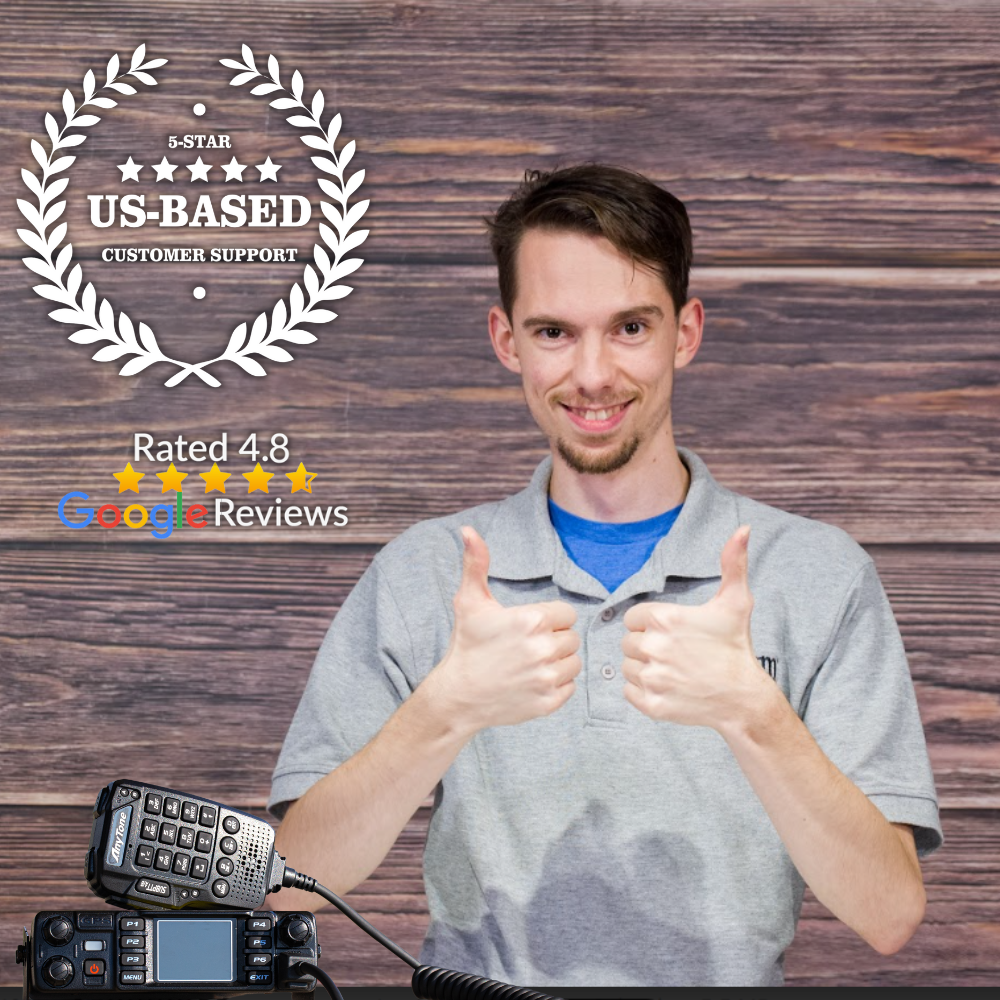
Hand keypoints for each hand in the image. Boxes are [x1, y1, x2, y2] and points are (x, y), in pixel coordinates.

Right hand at [425, 526, 581, 733]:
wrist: (458, 695)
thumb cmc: (467, 645)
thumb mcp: (470, 601)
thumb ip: (476, 563)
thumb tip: (468, 530)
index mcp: (532, 620)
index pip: (566, 613)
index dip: (549, 619)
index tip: (529, 627)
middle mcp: (543, 649)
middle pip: (572, 637)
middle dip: (554, 640)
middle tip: (527, 647)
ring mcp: (547, 678)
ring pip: (574, 662)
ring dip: (558, 662)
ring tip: (531, 663)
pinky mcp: (549, 702)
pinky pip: (570, 686)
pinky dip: (556, 685)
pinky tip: (532, 681)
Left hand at [621, 524, 772, 729]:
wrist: (743, 697)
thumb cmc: (735, 646)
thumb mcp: (736, 602)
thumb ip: (732, 563)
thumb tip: (743, 528)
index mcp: (665, 619)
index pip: (632, 618)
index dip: (649, 625)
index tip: (671, 633)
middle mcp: (654, 647)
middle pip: (628, 642)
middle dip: (646, 646)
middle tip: (673, 653)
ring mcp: (652, 678)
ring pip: (627, 667)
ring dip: (643, 668)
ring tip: (671, 670)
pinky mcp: (651, 704)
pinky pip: (628, 691)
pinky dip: (642, 691)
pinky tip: (666, 686)